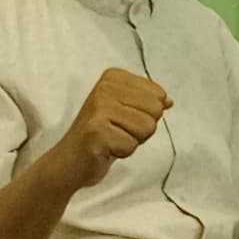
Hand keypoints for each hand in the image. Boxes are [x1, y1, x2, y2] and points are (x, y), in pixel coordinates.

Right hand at [43, 68, 170, 182]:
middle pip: (155, 110)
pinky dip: (122, 153)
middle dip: (142, 129)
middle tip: (118, 131)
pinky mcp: (97, 131)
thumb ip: (147, 102)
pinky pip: (132, 145)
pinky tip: (106, 148)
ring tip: (112, 139)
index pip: (158, 94)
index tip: (123, 119)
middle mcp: (105, 87)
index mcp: (113, 77)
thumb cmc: (101, 135)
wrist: (69, 161)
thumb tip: (168, 101)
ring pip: (147, 127)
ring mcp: (99, 108)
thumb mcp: (125, 110)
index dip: (146, 114)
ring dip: (132, 141)